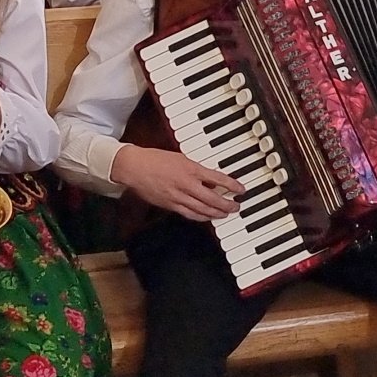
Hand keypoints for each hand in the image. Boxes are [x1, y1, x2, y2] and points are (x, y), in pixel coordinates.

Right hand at [111, 145, 243, 220]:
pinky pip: (190, 214)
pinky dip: (201, 217)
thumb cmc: (155, 159)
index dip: (232, 186)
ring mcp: (178, 196)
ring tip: (226, 214)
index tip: (241, 190)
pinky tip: (207, 217)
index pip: (218, 179)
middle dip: (227, 204)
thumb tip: (210, 178)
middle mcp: (187, 184)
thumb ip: (196, 169)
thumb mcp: (181, 158)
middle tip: (236, 206)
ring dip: (217, 213)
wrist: (135, 167)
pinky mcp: (170, 205)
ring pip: (203, 210)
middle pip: (213, 199)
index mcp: (191, 168)